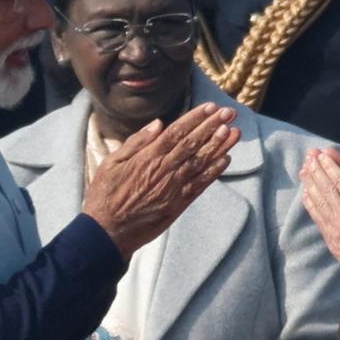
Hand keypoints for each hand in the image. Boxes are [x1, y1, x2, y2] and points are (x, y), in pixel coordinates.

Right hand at [83, 102, 240, 259]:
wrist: (107, 232)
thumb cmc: (105, 196)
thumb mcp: (111, 163)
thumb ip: (136, 142)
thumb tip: (158, 124)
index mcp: (147, 157)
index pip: (177, 132)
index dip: (196, 118)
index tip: (211, 107)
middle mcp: (164, 170)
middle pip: (193, 143)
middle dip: (213, 126)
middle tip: (231, 112)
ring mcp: (173, 188)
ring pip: (201, 162)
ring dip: (219, 146)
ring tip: (234, 131)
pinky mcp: (178, 204)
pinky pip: (200, 185)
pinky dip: (214, 172)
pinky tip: (226, 159)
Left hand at [300, 149, 339, 276]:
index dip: (331, 165)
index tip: (323, 154)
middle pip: (326, 186)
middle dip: (317, 169)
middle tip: (309, 155)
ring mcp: (334, 225)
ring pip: (318, 199)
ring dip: (310, 182)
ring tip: (303, 169)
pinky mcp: (330, 237)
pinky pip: (316, 216)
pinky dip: (310, 203)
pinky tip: (305, 193)